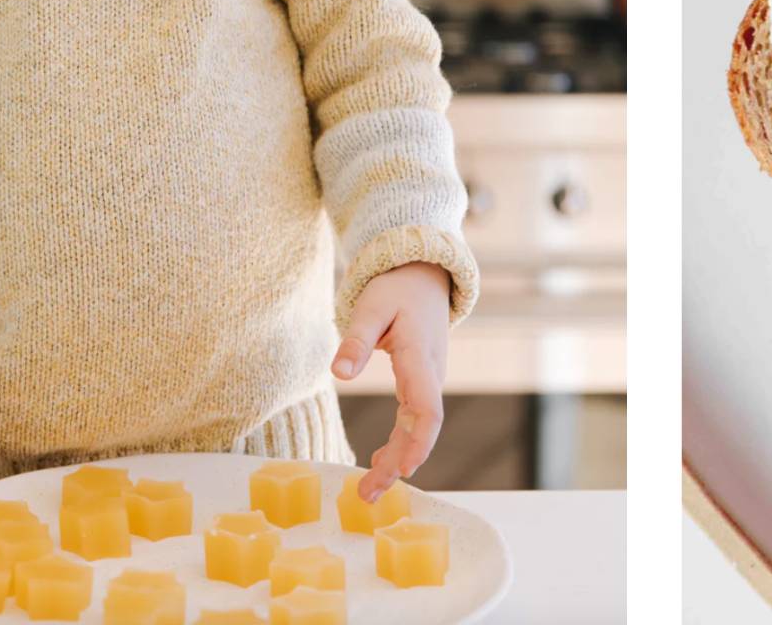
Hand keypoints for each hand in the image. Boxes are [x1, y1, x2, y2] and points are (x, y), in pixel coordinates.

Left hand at [332, 261, 450, 500]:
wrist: (423, 277)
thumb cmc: (396, 290)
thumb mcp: (371, 307)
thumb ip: (356, 339)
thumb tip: (340, 373)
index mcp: (420, 356)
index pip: (428, 409)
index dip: (418, 443)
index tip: (402, 471)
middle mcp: (431, 374)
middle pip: (423, 428)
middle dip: (399, 464)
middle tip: (367, 494)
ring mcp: (430, 380)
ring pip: (419, 428)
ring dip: (398, 459)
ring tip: (368, 488)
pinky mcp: (422, 383)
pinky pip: (416, 420)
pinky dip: (400, 444)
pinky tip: (379, 460)